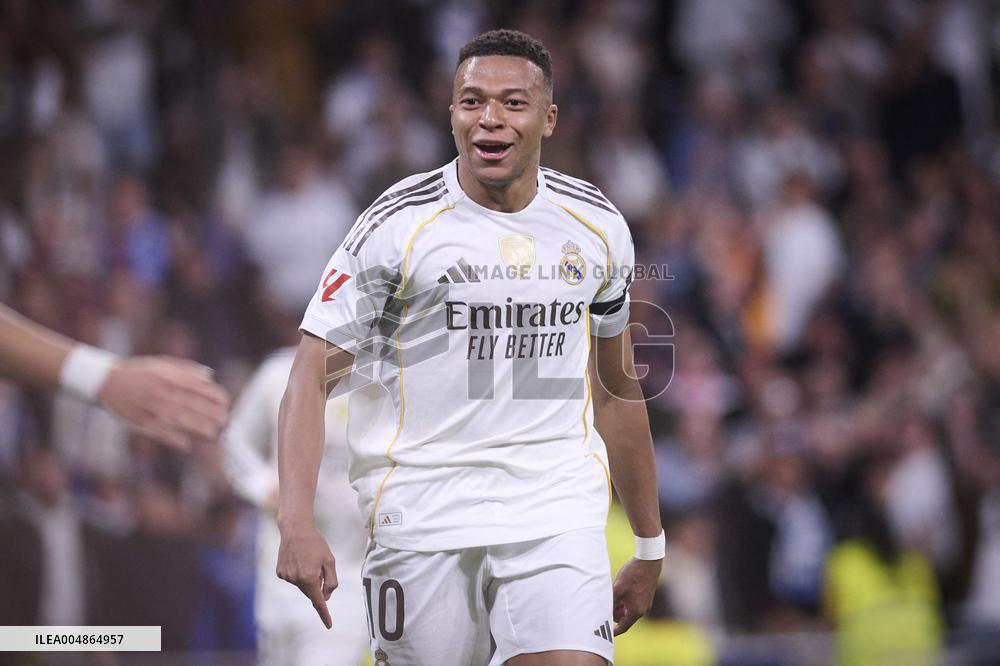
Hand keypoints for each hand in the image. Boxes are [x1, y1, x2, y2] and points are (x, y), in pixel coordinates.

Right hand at [97, 356, 229, 449]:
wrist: (105, 381)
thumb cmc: (138, 371)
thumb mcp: (164, 363)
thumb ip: (188, 369)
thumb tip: (210, 377)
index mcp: (174, 377)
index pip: (207, 390)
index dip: (220, 399)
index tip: (225, 404)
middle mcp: (167, 393)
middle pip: (201, 408)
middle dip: (216, 417)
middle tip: (224, 422)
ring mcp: (156, 409)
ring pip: (187, 423)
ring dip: (203, 431)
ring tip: (212, 434)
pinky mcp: (144, 423)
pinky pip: (166, 435)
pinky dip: (179, 442)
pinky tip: (188, 445)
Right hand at [276, 524, 337, 628]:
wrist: (295, 529)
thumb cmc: (316, 544)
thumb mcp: (329, 561)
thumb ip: (331, 581)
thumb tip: (326, 597)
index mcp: (310, 578)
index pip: (319, 601)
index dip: (324, 614)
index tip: (329, 625)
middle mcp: (296, 580)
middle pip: (310, 591)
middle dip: (316, 584)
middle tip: (317, 565)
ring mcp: (286, 577)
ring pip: (301, 585)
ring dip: (306, 577)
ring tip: (306, 559)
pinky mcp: (280, 573)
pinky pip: (292, 578)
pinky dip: (297, 573)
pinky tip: (297, 559)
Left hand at [612, 557, 661, 634]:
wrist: (649, 561)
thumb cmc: (633, 574)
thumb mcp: (617, 588)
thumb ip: (611, 603)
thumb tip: (604, 613)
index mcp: (636, 611)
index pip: (623, 627)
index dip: (613, 631)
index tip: (605, 633)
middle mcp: (643, 609)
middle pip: (626, 619)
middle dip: (615, 614)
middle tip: (606, 604)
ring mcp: (646, 603)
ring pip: (629, 610)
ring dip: (620, 607)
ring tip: (613, 595)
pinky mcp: (646, 596)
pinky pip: (634, 604)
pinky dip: (626, 602)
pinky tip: (620, 591)